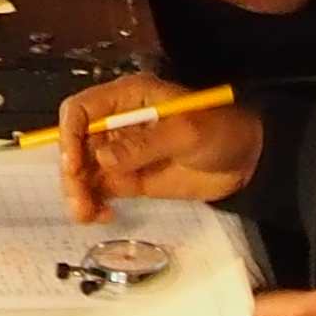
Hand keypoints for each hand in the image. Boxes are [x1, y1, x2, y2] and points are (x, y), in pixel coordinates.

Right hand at [53, 75, 262, 222]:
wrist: (246, 161)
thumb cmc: (221, 131)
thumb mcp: (186, 132)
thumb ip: (144, 146)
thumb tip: (102, 160)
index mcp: (127, 99)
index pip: (81, 110)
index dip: (69, 134)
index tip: (73, 164)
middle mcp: (116, 123)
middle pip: (75, 144)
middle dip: (71, 172)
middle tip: (80, 201)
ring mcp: (120, 153)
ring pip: (82, 171)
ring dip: (77, 193)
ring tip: (87, 215)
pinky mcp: (128, 178)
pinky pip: (97, 190)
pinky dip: (91, 204)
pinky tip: (101, 216)